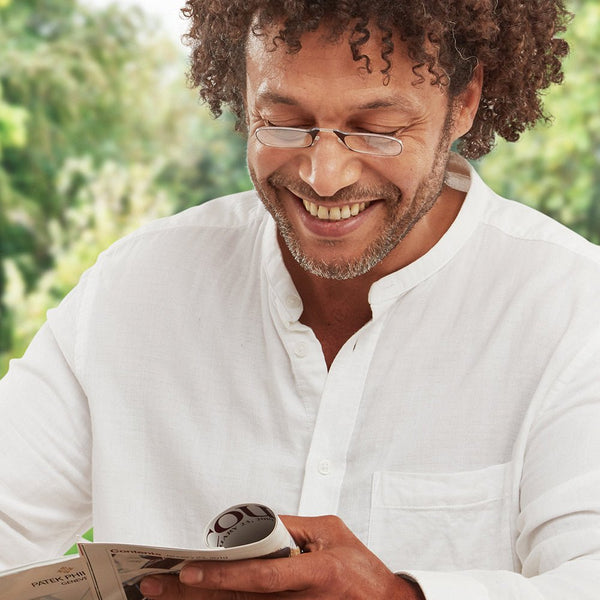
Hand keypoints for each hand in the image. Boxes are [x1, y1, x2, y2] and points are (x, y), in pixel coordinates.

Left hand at [139, 514, 424, 598]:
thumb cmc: (360, 566)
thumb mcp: (331, 531)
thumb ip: (292, 527)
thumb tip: (253, 525)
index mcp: (317, 574)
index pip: (263, 577)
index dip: (225, 577)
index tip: (190, 571)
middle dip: (193, 596)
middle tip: (155, 587)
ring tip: (165, 596)